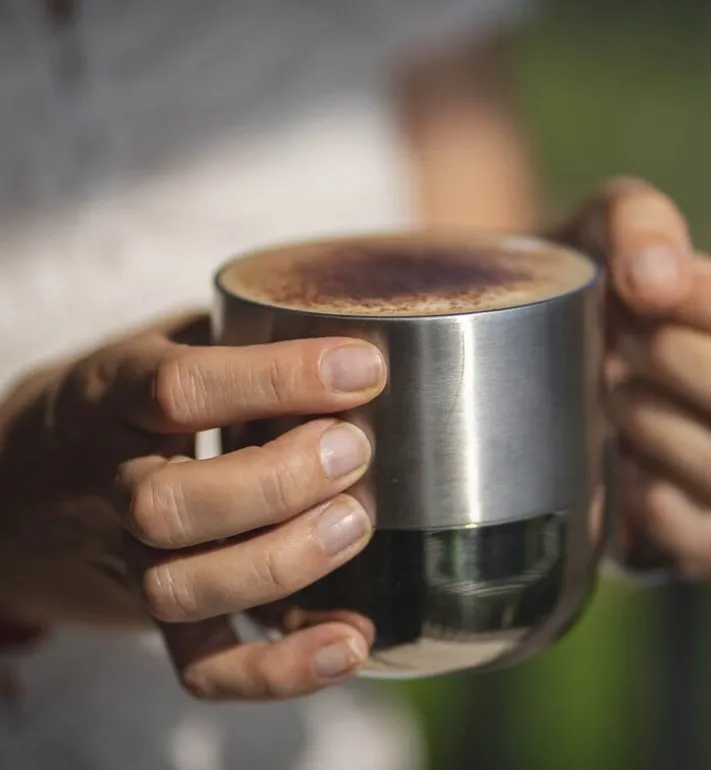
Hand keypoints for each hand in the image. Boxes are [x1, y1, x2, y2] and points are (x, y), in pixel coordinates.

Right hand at [0, 313, 385, 698]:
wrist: (28, 484)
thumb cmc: (121, 406)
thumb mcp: (155, 347)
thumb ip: (228, 334)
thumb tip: (344, 318)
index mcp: (113, 399)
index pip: (181, 388)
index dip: (278, 379)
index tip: (363, 369)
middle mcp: (114, 484)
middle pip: (172, 506)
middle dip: (279, 481)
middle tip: (354, 449)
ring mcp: (128, 560)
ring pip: (184, 588)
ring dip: (283, 564)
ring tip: (355, 522)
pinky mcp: (153, 617)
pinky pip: (202, 667)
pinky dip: (278, 671)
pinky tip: (350, 641)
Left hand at [550, 178, 710, 580]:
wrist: (529, 345)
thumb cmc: (583, 283)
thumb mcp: (599, 227)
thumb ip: (636, 223)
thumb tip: (655, 279)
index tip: (640, 291)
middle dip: (677, 363)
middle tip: (620, 342)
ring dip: (655, 427)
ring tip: (605, 397)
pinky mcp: (690, 531)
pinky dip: (668, 512)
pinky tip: (620, 470)